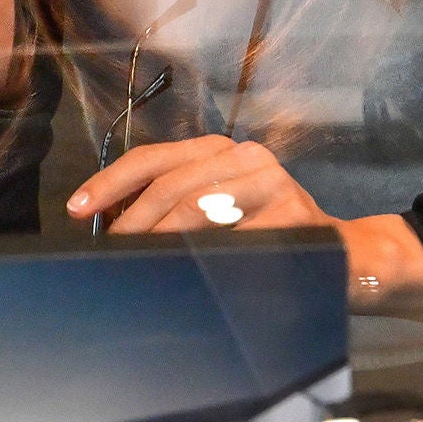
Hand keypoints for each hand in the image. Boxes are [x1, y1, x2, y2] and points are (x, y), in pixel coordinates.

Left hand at [67, 135, 324, 235]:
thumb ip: (178, 207)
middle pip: (170, 185)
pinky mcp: (293, 213)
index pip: (153, 159)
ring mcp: (272, 182)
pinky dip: (204, 255)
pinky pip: (235, 237)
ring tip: (135, 260)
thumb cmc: (269, 235)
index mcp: (220, 151)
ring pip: (198, 207)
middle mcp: (245, 157)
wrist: (345, 254)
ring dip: (160, 238)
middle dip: (131, 219)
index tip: (77, 208)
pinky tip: (186, 270)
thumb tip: (113, 225)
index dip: (109, 182)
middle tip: (108, 249)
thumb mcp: (222, 209)